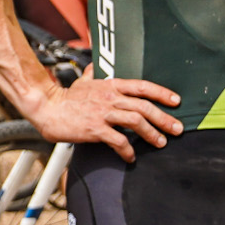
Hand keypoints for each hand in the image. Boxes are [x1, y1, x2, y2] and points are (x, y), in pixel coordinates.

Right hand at [20, 75, 181, 161]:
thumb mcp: (82, 81)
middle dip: (164, 118)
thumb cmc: (65, 97)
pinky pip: (117, 140)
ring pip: (136, 121)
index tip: (176, 101)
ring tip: (161, 143)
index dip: (162, 93)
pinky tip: (131, 157)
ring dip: (151, 134)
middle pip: (144, 106)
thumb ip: (93, 75)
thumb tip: (96, 66)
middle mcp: (110, 97)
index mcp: (111, 85)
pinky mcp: (95, 129)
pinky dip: (127, 150)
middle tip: (177, 129)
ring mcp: (103, 113)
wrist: (47, 108)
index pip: (143, 87)